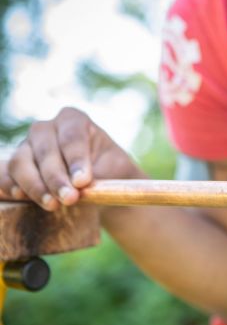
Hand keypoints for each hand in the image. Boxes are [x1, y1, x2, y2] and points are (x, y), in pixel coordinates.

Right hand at [0, 107, 143, 210]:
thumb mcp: (117, 170)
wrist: (101, 185)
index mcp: (74, 120)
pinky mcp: (16, 165)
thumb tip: (81, 187)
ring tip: (52, 204)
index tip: (82, 182)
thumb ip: (101, 176)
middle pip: (45, 150)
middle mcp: (47, 128)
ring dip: (35, 186)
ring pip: (21, 162)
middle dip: (56, 177)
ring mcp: (27, 145)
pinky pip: (4, 173)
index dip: (76, 159)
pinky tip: (22, 197)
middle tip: (70, 199)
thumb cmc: (111, 172)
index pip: (72, 137)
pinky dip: (10, 185)